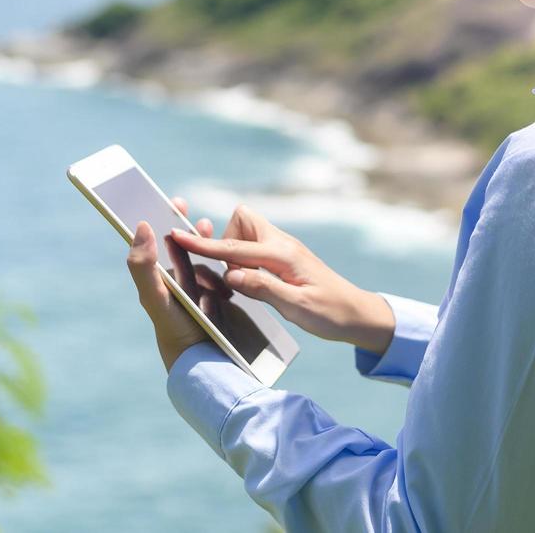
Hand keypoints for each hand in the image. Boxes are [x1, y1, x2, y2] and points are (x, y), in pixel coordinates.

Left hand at [125, 199, 219, 372]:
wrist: (204, 361)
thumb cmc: (174, 329)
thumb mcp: (155, 297)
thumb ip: (143, 266)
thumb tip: (142, 227)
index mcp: (161, 277)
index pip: (161, 242)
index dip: (166, 219)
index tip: (177, 202)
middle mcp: (180, 281)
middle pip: (186, 246)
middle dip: (193, 230)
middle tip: (201, 220)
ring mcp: (201, 288)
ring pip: (208, 258)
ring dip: (214, 248)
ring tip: (220, 246)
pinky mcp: (221, 297)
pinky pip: (226, 273)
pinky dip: (231, 266)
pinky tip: (236, 269)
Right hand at [164, 198, 392, 353]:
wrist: (357, 313)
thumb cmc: (330, 313)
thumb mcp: (298, 306)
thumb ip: (264, 288)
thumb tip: (231, 274)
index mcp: (283, 255)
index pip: (235, 246)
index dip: (204, 243)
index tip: (177, 234)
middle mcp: (282, 245)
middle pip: (241, 222)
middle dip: (224, 240)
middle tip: (227, 274)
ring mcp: (284, 249)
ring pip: (247, 234)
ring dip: (234, 251)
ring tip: (238, 282)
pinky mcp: (285, 259)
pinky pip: (255, 248)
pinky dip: (244, 259)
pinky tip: (246, 282)